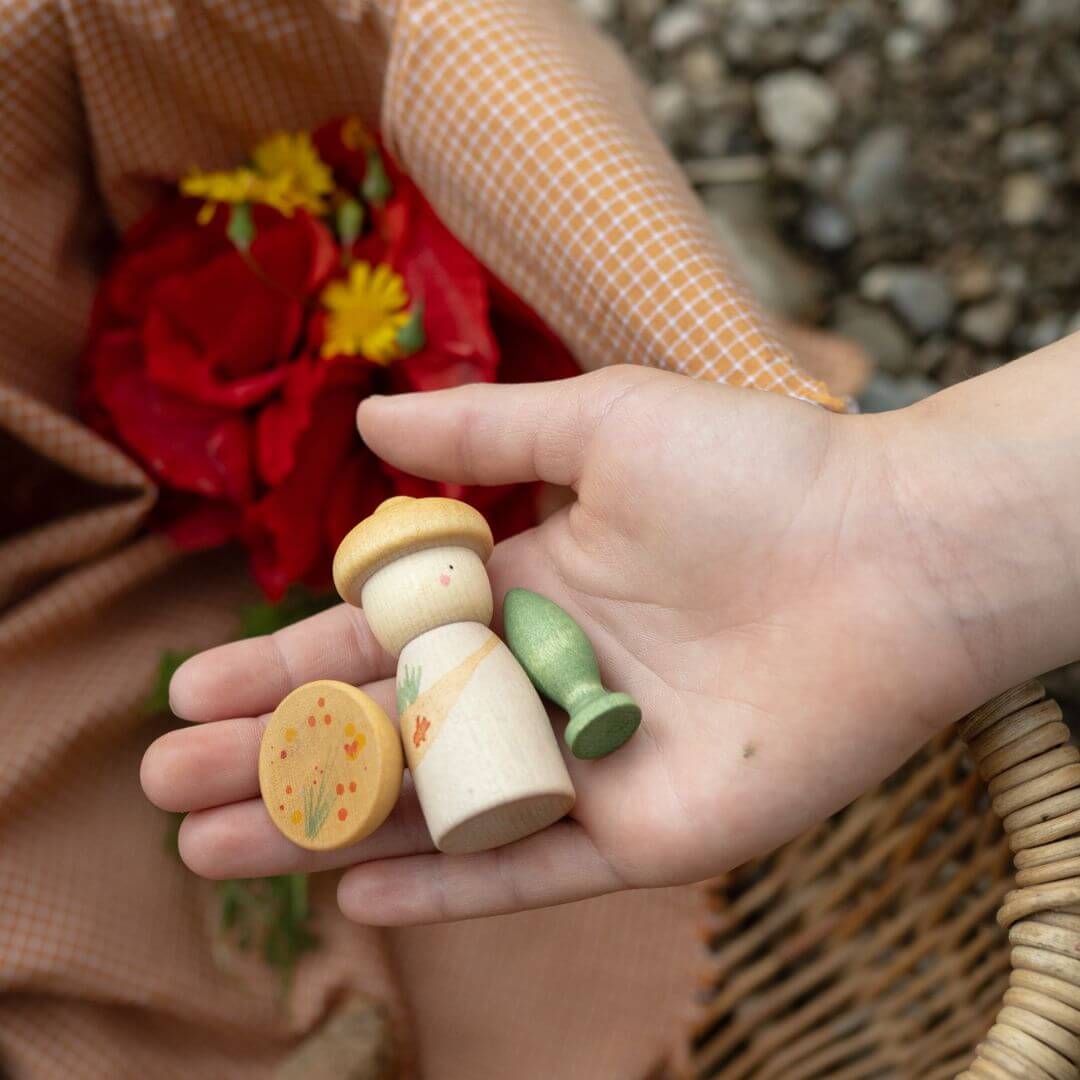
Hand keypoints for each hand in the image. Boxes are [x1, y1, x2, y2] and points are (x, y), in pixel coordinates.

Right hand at [142, 354, 1079, 923]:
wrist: (888, 553)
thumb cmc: (754, 472)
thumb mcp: (600, 421)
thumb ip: (482, 430)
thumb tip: (367, 413)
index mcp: (527, 589)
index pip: (381, 636)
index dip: (286, 657)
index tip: (195, 679)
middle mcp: (542, 680)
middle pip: (386, 726)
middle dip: (276, 750)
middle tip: (170, 776)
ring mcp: (589, 761)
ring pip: (435, 805)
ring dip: (326, 824)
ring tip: (213, 841)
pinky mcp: (646, 832)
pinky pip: (530, 868)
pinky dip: (447, 884)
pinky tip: (358, 892)